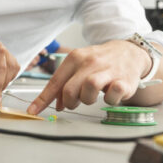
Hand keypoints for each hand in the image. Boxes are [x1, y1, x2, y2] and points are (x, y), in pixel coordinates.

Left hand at [26, 39, 149, 114]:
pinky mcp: (124, 81)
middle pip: (69, 90)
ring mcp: (107, 71)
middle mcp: (90, 62)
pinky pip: (111, 97)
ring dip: (87, 100)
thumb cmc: (100, 61)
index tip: (33, 111)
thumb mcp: (80, 65)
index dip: (43, 99)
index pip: (55, 81)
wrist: (129, 51)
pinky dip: (109, 100)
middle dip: (69, 102)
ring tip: (93, 96)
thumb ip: (66, 83)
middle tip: (75, 101)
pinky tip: (110, 93)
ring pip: (88, 91)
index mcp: (75, 57)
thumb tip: (56, 104)